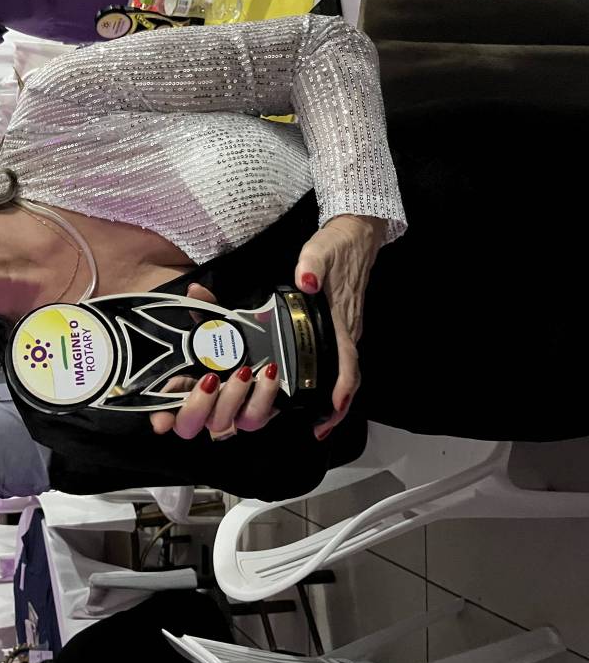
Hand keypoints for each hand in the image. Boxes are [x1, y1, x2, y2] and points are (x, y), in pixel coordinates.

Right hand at [149, 283, 281, 439]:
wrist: (274, 345)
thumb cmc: (236, 338)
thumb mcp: (220, 320)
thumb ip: (205, 307)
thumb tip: (195, 290)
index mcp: (183, 385)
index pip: (162, 410)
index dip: (160, 418)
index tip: (161, 422)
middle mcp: (204, 405)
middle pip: (188, 426)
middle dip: (197, 407)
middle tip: (210, 379)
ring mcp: (229, 412)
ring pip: (222, 423)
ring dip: (230, 398)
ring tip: (242, 371)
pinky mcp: (255, 413)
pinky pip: (256, 417)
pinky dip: (262, 396)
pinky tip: (267, 374)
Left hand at [295, 214, 385, 438]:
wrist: (357, 232)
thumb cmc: (337, 245)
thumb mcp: (319, 251)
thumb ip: (310, 267)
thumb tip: (305, 281)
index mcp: (342, 320)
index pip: (347, 366)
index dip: (340, 394)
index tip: (329, 416)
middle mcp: (349, 330)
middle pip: (348, 378)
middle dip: (336, 409)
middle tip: (317, 430)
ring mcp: (349, 328)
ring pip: (346, 370)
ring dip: (334, 396)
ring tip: (314, 417)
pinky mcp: (345, 323)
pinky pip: (342, 358)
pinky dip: (333, 377)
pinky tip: (315, 383)